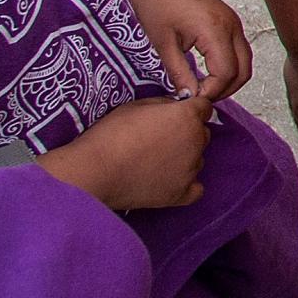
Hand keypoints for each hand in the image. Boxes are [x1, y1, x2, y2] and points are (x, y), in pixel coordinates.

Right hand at [38, 96, 211, 211]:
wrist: (94, 171)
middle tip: (159, 140)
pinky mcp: (181, 193)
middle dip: (187, 133)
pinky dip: (186, 185)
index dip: (189, 110)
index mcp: (187, 116)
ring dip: (184, 158)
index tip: (174, 116)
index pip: (204, 108)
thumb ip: (164, 104)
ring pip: (197, 159)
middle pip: (201, 134)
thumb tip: (175, 108)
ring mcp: (191, 169)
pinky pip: (196, 189)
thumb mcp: (137, 105)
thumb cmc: (111, 134)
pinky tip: (169, 181)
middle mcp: (196, 141)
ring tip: (155, 163)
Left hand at [121, 0, 250, 101]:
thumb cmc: (156, 4)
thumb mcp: (163, 44)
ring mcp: (234, 22)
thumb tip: (188, 98)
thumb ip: (179, 73)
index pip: (225, 74)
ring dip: (228, 79)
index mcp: (216, 30)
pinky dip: (229, 66)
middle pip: (243, 70)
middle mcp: (232, 26)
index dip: (210, 92)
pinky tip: (206, 72)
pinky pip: (238, 50)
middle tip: (198, 98)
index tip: (190, 100)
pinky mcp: (230, 21)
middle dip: (224, 90)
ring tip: (202, 87)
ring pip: (245, 61)